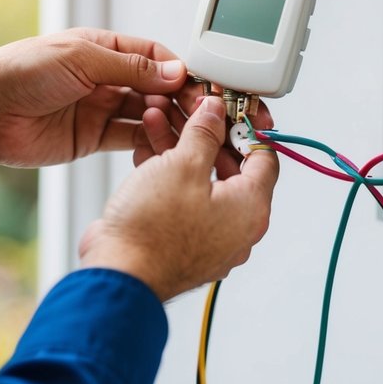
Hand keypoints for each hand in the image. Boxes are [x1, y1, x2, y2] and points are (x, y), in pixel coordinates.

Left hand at [0, 28, 190, 181]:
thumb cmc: (21, 72)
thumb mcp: (82, 58)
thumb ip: (131, 67)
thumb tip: (175, 70)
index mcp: (104, 48)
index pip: (155, 57)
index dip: (179, 71)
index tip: (200, 85)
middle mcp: (106, 77)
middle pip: (156, 88)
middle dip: (180, 99)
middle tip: (203, 114)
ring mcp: (100, 108)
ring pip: (147, 116)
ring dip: (167, 122)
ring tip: (184, 131)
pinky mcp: (93, 138)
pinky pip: (130, 140)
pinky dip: (148, 143)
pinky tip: (163, 146)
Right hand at [78, 96, 278, 300]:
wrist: (118, 274)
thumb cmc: (153, 232)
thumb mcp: (183, 164)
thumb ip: (204, 133)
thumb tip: (215, 115)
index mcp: (251, 209)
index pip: (263, 157)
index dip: (245, 127)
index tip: (228, 109)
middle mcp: (237, 228)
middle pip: (231, 168)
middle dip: (206, 135)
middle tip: (191, 113)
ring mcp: (210, 238)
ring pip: (202, 182)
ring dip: (182, 150)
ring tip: (160, 122)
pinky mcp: (183, 242)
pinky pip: (184, 201)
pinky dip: (170, 176)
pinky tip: (148, 151)